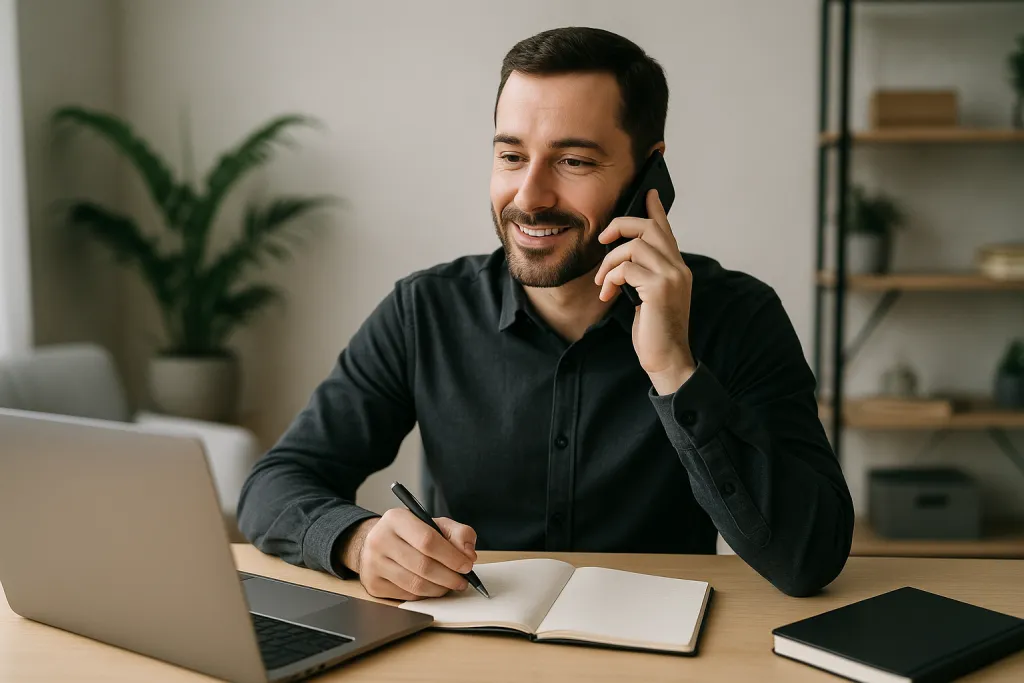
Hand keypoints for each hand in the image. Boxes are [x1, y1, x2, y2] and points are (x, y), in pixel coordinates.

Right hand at [340, 508, 477, 600]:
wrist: (378, 542)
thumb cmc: (411, 533)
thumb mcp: (435, 524)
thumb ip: (458, 533)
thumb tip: (469, 554)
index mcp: (396, 519)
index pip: (428, 541)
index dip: (452, 556)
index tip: (467, 565)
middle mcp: (380, 540)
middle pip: (423, 566)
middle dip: (449, 577)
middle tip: (462, 580)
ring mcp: (373, 564)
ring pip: (415, 585)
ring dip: (440, 589)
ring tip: (451, 585)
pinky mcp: (373, 584)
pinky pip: (407, 596)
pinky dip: (425, 594)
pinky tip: (433, 587)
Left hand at [595, 189, 696, 394]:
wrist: (667, 360)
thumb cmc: (655, 331)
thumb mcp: (649, 298)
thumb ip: (645, 275)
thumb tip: (625, 259)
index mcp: (677, 268)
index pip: (667, 230)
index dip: (655, 209)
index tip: (648, 192)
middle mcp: (678, 268)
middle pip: (648, 227)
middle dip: (620, 226)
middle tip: (602, 239)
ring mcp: (672, 276)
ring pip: (633, 246)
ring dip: (609, 262)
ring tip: (603, 282)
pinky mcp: (660, 288)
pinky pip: (626, 268)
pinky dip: (611, 278)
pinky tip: (607, 296)